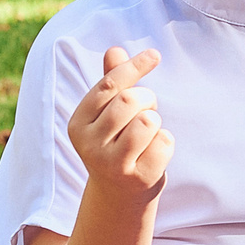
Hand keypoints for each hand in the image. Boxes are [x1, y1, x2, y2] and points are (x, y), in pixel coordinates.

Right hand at [68, 45, 174, 205]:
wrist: (119, 195)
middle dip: (148, 99)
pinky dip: (166, 142)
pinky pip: (165, 142)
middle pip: (131, 100)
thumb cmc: (116, 143)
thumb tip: (115, 50)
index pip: (108, 86)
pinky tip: (153, 154)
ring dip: (156, 121)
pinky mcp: (138, 178)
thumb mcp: (109, 113)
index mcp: (78, 123)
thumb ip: (112, 83)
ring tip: (147, 134)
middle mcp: (89, 145)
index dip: (133, 67)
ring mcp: (113, 164)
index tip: (154, 54)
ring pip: (148, 120)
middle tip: (147, 111)